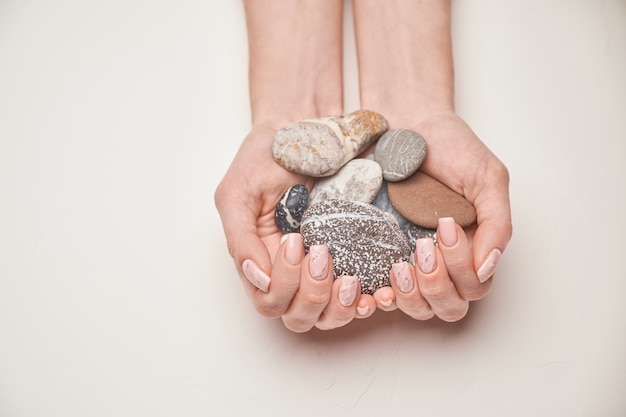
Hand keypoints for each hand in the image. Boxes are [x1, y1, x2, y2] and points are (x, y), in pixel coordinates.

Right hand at [215, 126, 376, 330]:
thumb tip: (258, 280)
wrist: (304, 128)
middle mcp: (292, 272)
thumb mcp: (238, 193)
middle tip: (323, 256)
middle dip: (313, 296)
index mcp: (262, 261)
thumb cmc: (264, 158)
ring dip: (341, 307)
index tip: (295, 240)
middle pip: (299, 316)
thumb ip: (240, 239)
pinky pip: (360, 296)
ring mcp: (323, 268)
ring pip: (329, 316)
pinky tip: (379, 291)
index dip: (284, 284)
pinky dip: (369, 300)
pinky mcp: (353, 257)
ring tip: (353, 282)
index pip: (269, 301)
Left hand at [377, 112, 512, 320]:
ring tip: (398, 267)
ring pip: (416, 308)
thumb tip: (487, 268)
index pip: (473, 286)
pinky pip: (380, 293)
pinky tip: (372, 287)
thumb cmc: (451, 147)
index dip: (461, 270)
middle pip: (447, 306)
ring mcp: (408, 260)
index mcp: (472, 247)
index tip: (445, 228)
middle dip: (437, 287)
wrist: (406, 121)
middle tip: (422, 249)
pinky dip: (379, 297)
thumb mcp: (486, 178)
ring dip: (410, 296)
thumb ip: (497, 223)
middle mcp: (442, 260)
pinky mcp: (375, 254)